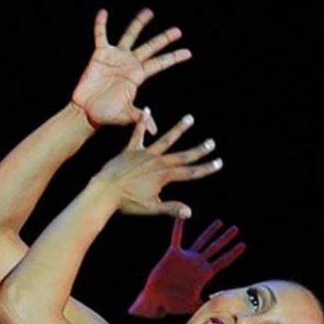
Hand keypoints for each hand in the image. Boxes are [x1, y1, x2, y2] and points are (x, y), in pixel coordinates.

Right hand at [71, 8, 190, 128]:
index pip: (159, 64)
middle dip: (164, 39)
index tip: (189, 53)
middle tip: (178, 31)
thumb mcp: (126, 115)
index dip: (173, 58)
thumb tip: (154, 129)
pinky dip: (101, 25)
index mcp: (138, 76)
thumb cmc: (106, 114)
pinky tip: (103, 12)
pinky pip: (100, 36)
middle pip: (150, 47)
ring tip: (149, 12)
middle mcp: (129, 64)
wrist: (86, 111)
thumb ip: (140, 118)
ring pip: (130, 36)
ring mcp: (115, 57)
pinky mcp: (100, 55)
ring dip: (139, 24)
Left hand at [93, 115, 221, 218]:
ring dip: (179, 129)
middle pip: (182, 155)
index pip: (190, 172)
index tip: (218, 162)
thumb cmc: (127, 202)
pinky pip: (138, 133)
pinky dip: (143, 122)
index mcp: (164, 176)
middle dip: (198, 150)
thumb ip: (171, 208)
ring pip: (166, 139)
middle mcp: (157, 162)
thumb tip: (190, 212)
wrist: (105, 190)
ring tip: (189, 118)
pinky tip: (148, 110)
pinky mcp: (131, 150)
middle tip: (212, 142)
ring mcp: (145, 154)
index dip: (205, 168)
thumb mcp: (151, 208)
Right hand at [129, 218, 245, 317]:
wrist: (156, 298)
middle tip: (236, 229)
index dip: (233, 253)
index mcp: (204, 275)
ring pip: (201, 241)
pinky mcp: (173, 254)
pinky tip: (182, 215)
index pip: (222, 261)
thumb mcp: (193, 305)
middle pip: (215, 248)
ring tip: (220, 222)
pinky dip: (179, 226)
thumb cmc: (174, 304)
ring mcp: (186, 258)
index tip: (243, 245)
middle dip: (226, 239)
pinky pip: (177, 237)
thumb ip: (206, 304)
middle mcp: (197, 264)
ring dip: (210, 232)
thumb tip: (219, 309)